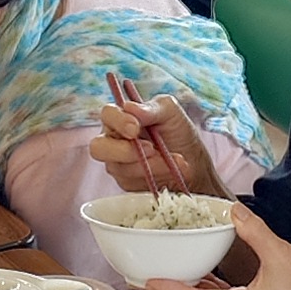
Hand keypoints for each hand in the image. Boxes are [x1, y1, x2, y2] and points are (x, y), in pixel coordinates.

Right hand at [90, 94, 219, 198]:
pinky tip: (173, 170)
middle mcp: (112, 140)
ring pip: (120, 168)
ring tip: (177, 159)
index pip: (107, 114)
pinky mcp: (126, 182)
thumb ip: (150, 108)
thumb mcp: (170, 111)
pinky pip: (132, 182)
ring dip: (151, 164)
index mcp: (120, 117)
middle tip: (151, 150)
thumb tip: (129, 107)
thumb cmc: (177, 130)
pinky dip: (155, 175)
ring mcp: (117, 163)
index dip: (118, 122)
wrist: (192, 159)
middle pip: (98, 148)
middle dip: (124, 151)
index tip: (135, 128)